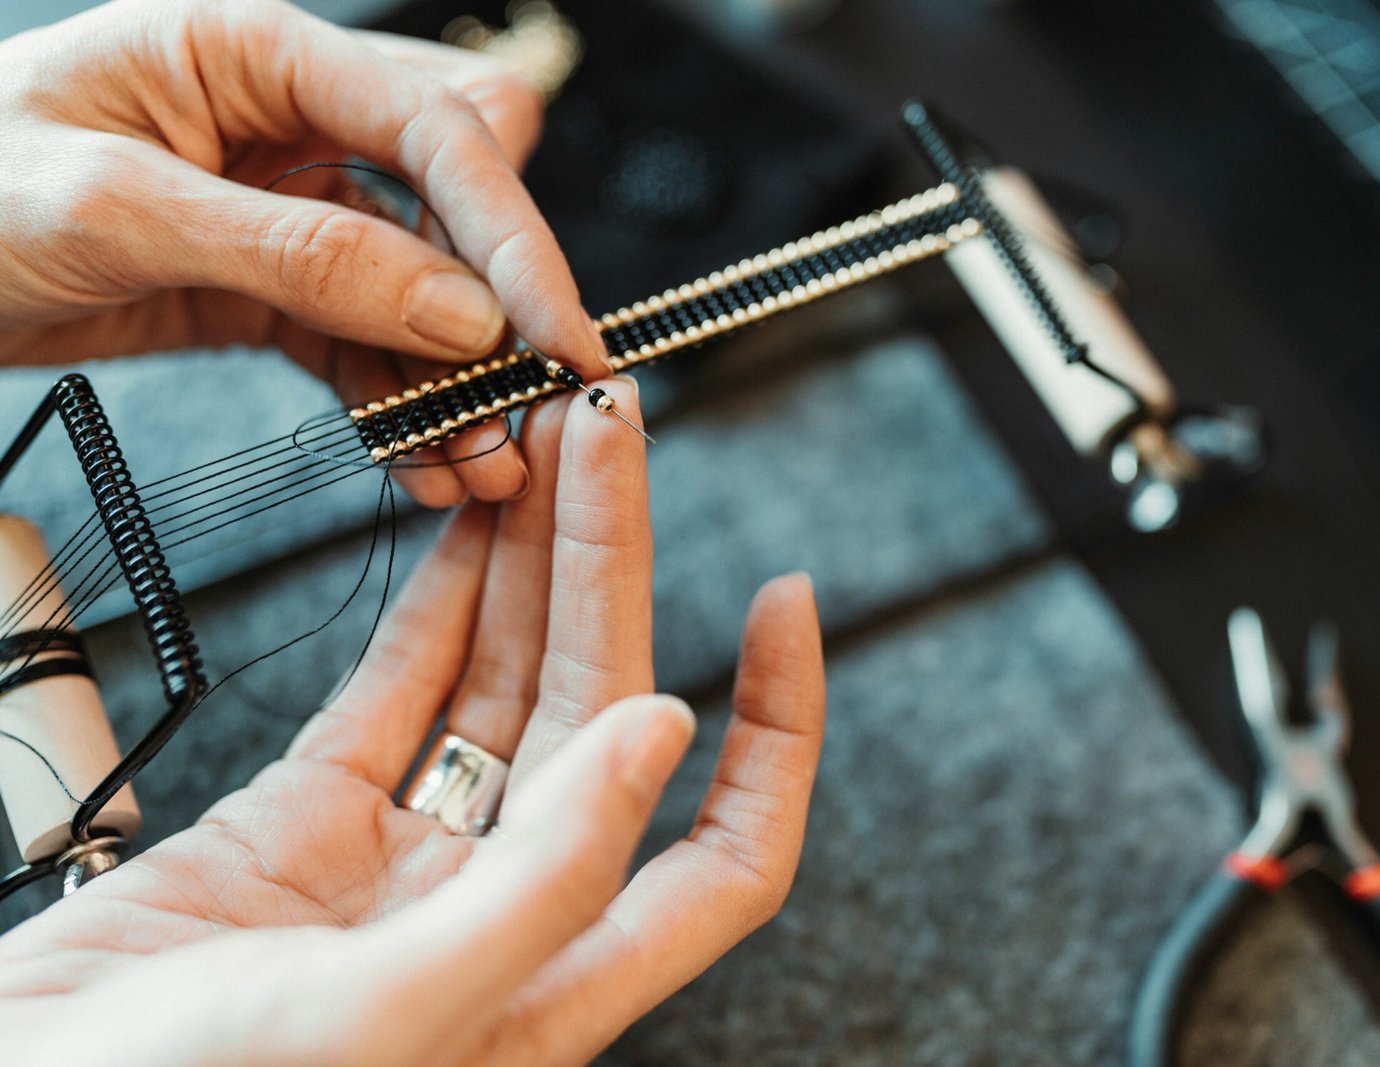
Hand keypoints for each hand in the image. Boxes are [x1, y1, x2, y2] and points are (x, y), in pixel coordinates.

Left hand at [0, 0, 612, 504]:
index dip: (511, 231)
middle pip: (458, 203)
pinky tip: (421, 460)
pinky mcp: (275, 288)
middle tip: (524, 403)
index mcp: (258, 53)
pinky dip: (398, 403)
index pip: (434, 129)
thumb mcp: (115, 208)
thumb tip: (457, 310)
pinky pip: (365, 343)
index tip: (557, 331)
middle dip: (500, 305)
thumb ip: (296, 252)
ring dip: (457, 375)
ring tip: (481, 461)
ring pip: (423, 288)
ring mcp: (291, 209)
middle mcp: (293, 122)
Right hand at [0, 381, 825, 1065]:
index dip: (778, 735)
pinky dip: (434, 606)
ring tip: (547, 440)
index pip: (725, 854)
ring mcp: (400, 862)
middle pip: (597, 712)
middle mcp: (495, 913)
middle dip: (610, 565)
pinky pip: (395, 694)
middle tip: (608, 430)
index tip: (786, 606)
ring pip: (499, 683)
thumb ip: (544, 886)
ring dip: (530, 563)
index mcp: (551, 983)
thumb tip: (662, 735)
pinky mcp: (303, 825)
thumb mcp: (387, 1022)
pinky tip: (467, 524)